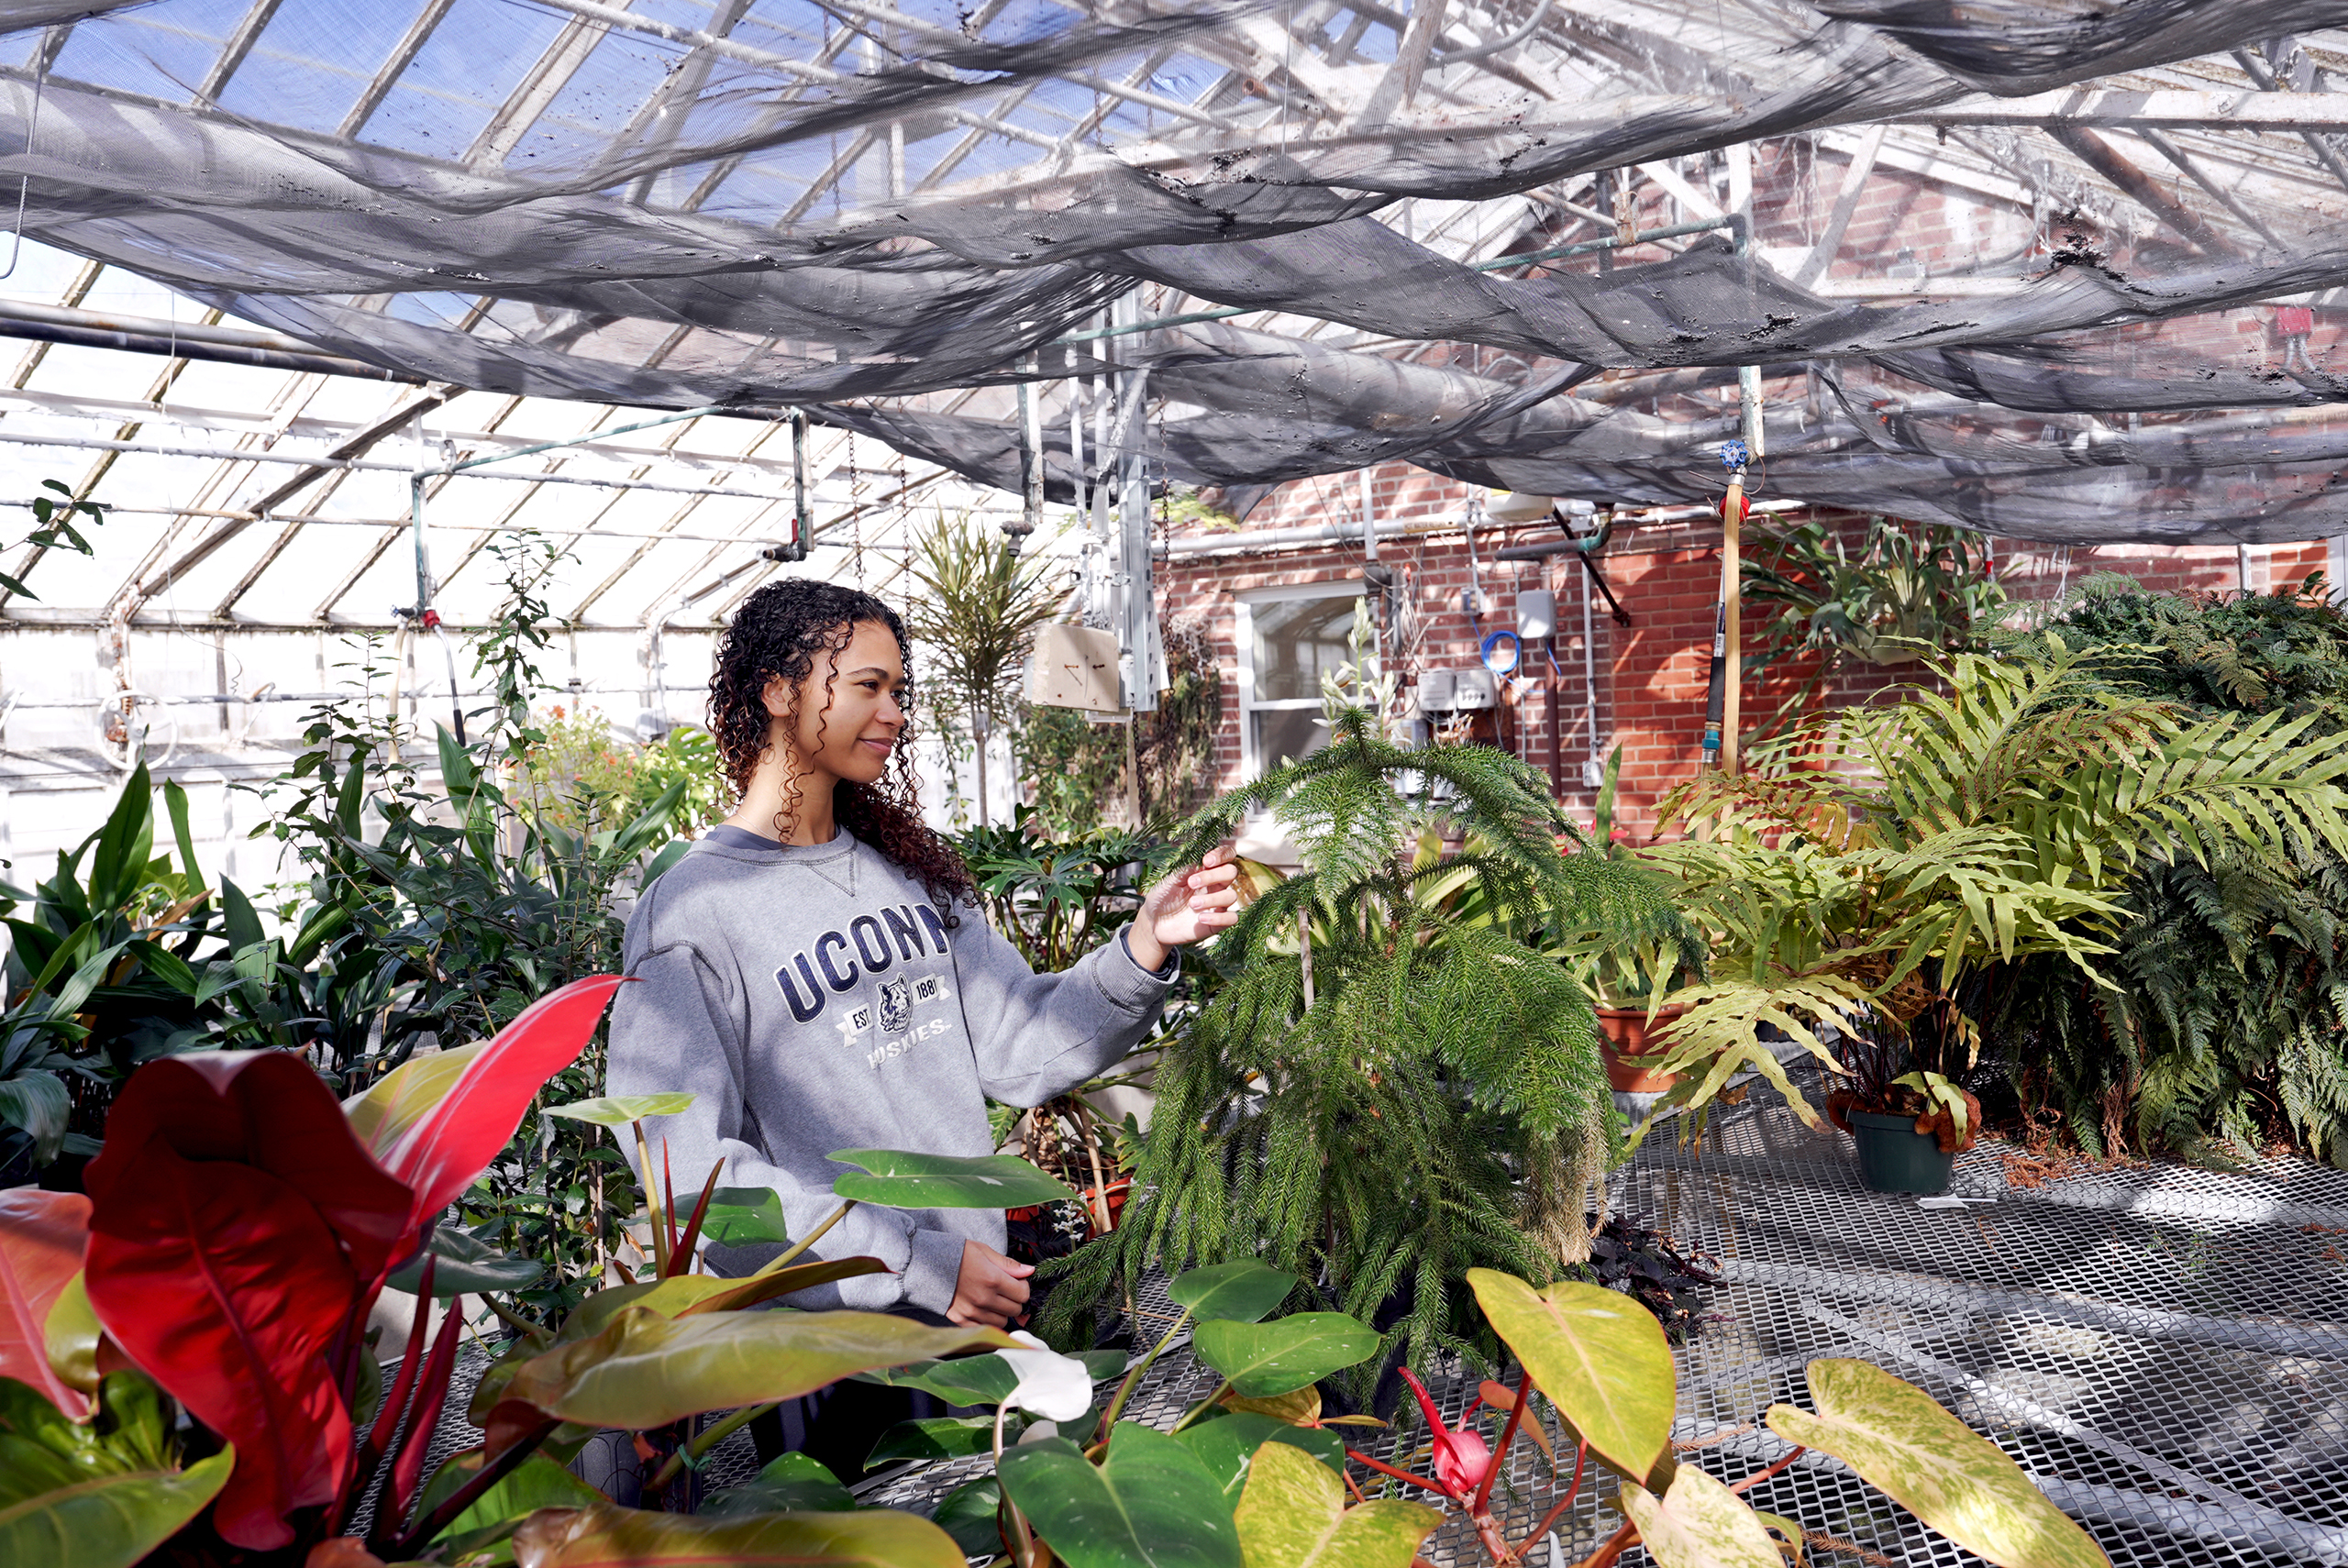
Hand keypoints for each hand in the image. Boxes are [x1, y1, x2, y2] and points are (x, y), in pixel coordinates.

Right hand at [947, 1239, 1032, 1328]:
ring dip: (1002, 1312)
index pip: (1023, 1294)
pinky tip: (983, 1309)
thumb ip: (1008, 1264)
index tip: (1017, 1282)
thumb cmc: (957, 1255)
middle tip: (1005, 1290)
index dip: (1023, 1287)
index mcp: (992, 1279)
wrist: (928, 1265)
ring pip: (1002, 1322)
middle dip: (1014, 1300)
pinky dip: (988, 1321)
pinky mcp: (961, 1320)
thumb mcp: (984, 1251)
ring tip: (993, 1299)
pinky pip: (984, 1328)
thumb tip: (1029, 1271)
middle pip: (1015, 1309)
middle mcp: (984, 1298)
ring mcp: (972, 1312)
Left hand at [1128, 844, 1242, 972]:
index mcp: (1205, 870)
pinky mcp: (1216, 922)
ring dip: (1212, 899)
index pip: (1226, 855)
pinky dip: (1219, 918)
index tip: (1207, 861)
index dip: (1222, 854)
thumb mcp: (1170, 878)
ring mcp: (1217, 904)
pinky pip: (1231, 918)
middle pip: (1231, 872)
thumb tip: (1202, 855)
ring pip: (1231, 895)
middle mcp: (1214, 885)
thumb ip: (1187, 867)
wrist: (1153, 923)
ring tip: (1192, 904)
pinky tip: (1201, 919)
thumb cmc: (1162, 896)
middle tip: (1192, 883)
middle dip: (1213, 876)